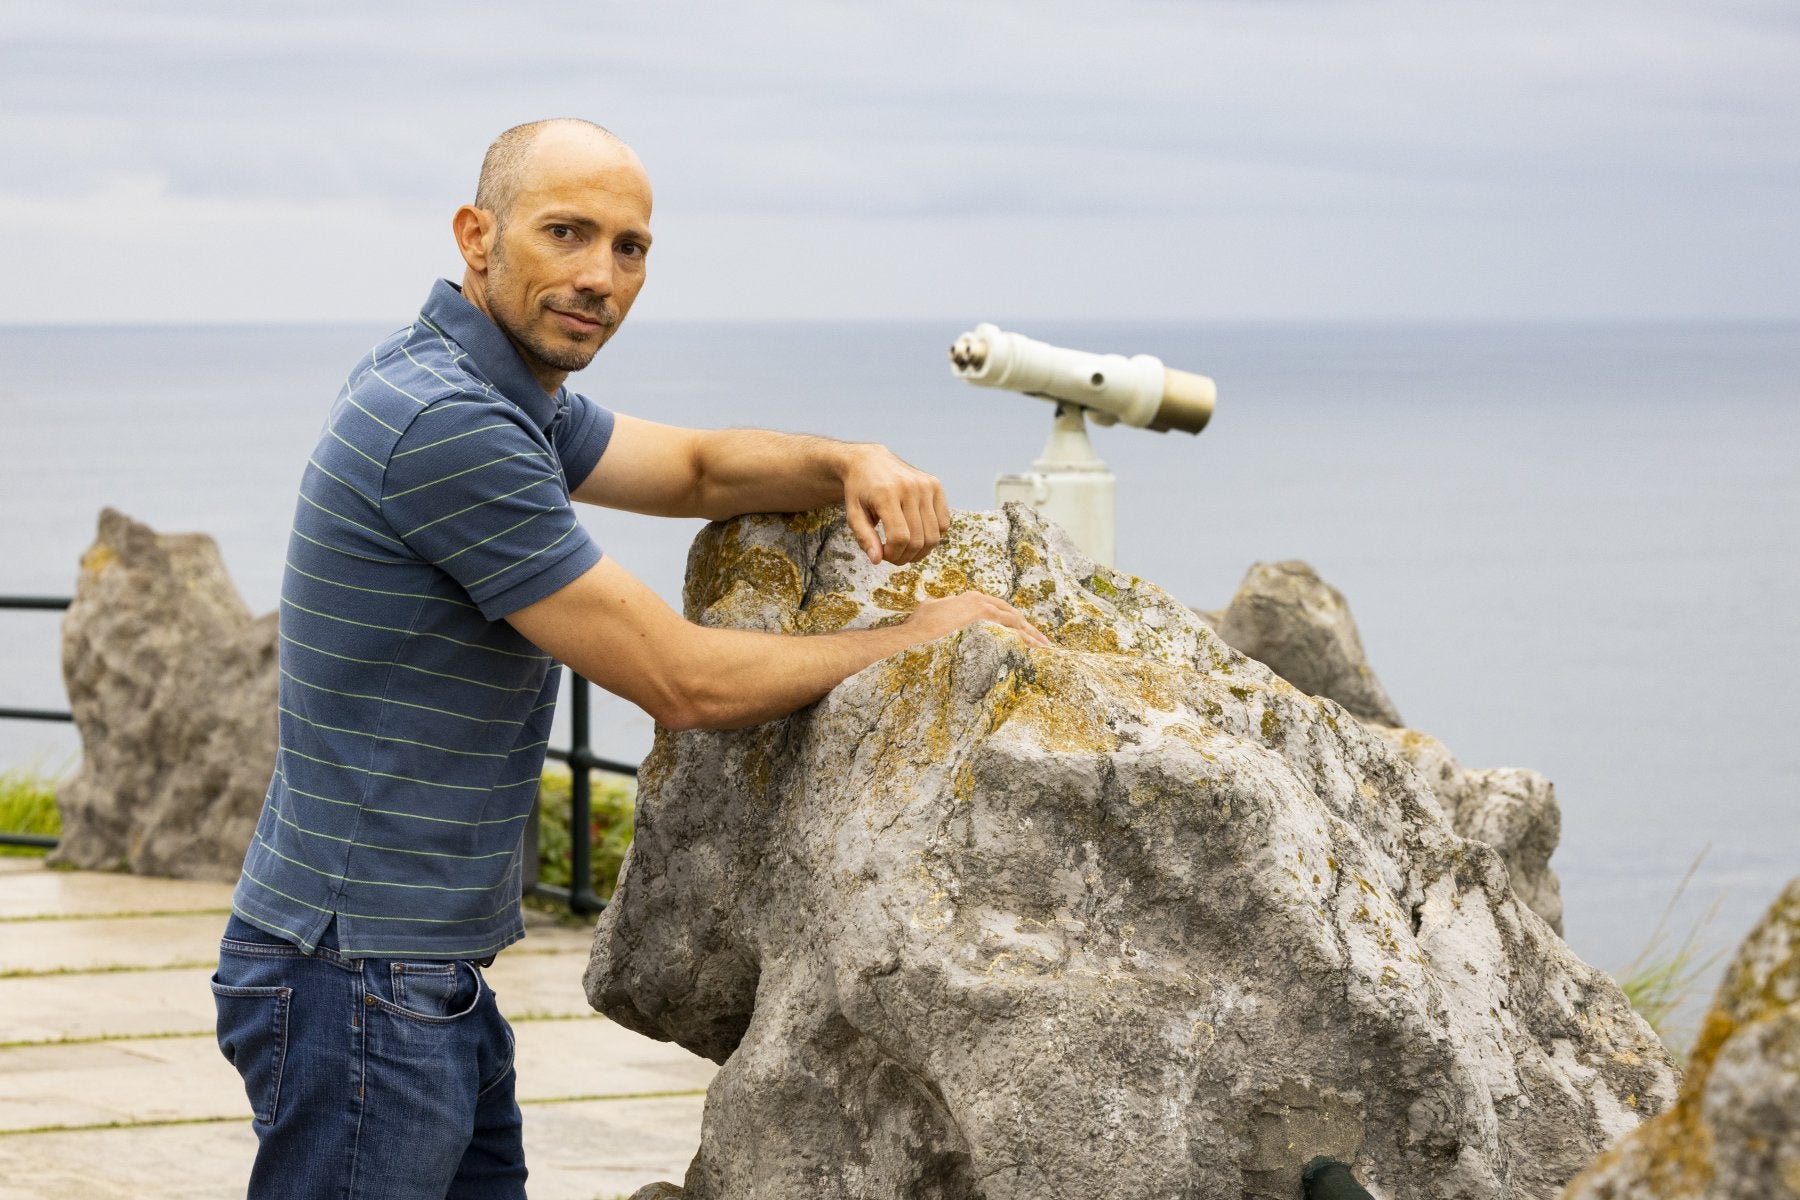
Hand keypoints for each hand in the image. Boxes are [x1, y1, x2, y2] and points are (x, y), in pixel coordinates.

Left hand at [841, 445, 949, 565]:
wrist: (869, 461)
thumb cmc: (860, 491)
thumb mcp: (853, 514)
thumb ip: (864, 538)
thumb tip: (877, 560)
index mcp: (886, 493)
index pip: (899, 537)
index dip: (893, 554)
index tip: (883, 555)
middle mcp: (909, 487)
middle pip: (918, 539)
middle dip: (905, 556)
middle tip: (893, 555)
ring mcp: (925, 485)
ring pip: (933, 535)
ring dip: (920, 551)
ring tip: (905, 548)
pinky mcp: (935, 485)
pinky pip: (943, 523)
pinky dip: (932, 536)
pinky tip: (916, 533)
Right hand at [899, 591, 1051, 648]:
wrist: (914, 633)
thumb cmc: (919, 627)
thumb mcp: (932, 611)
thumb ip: (944, 610)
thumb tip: (942, 612)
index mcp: (971, 598)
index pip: (999, 608)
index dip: (1013, 620)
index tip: (1022, 629)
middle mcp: (980, 600)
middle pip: (1011, 613)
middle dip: (1027, 627)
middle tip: (1040, 639)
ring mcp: (983, 608)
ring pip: (1015, 620)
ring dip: (1031, 633)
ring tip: (1043, 644)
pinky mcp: (984, 617)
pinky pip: (1011, 628)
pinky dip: (1025, 636)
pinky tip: (1034, 645)